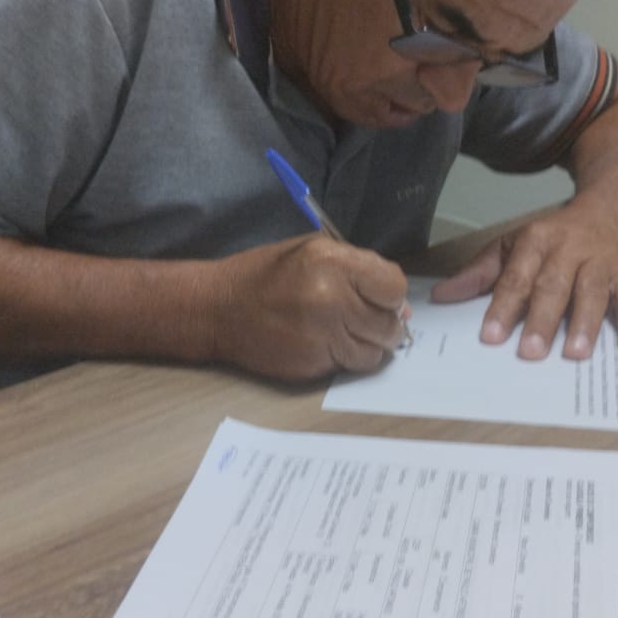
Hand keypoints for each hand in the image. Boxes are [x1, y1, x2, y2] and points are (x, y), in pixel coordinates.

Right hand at [211, 236, 409, 379]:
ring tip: (347, 331)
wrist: (218, 309)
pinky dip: (349, 357)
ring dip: (369, 343)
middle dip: (384, 322)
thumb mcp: (311, 251)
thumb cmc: (266, 274)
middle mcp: (332, 300)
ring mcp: (324, 336)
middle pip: (390, 323)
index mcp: (333, 264)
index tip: (379, 296)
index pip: (394, 286)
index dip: (390, 294)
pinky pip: (353, 365)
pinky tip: (329, 343)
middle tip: (365, 317)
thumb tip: (399, 304)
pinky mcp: (315, 364)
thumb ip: (357, 270)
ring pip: (377, 351)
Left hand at [430, 203, 617, 359]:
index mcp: (535, 241)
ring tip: (576, 353)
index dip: (503, 307)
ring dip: (585, 323)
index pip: (516, 277)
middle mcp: (569, 249)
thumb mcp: (513, 246)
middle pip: (553, 286)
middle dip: (541, 320)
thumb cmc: (554, 236)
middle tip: (530, 353)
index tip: (490, 336)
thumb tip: (441, 296)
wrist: (610, 208)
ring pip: (592, 291)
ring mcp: (601, 260)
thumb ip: (479, 273)